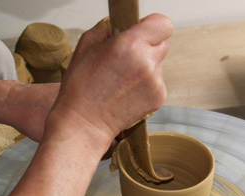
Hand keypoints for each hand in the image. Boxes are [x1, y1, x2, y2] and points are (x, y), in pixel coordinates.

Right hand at [46, 14, 172, 144]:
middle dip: (148, 47)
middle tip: (128, 58)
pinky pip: (158, 82)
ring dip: (146, 67)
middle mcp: (147, 62)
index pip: (162, 24)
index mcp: (130, 44)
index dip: (152, 26)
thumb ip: (107, 28)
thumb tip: (119, 25)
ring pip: (159, 65)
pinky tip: (128, 92)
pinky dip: (146, 85)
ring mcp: (155, 82)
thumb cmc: (81, 86)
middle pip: (162, 44)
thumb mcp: (86, 45)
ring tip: (123, 80)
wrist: (85, 122)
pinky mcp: (159, 98)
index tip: (143, 32)